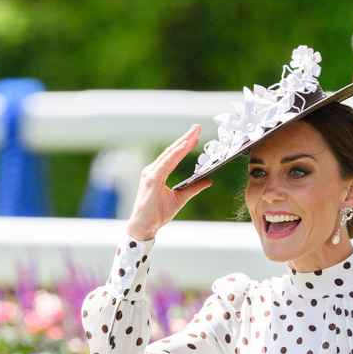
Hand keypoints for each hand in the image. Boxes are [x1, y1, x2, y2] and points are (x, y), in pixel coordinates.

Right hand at [125, 125, 211, 241]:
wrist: (144, 226)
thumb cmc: (157, 214)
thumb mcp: (179, 199)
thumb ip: (193, 188)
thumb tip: (208, 180)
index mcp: (157, 172)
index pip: (173, 155)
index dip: (185, 144)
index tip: (195, 134)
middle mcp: (152, 169)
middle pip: (171, 151)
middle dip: (185, 138)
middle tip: (197, 127)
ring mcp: (151, 173)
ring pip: (169, 155)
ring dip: (182, 143)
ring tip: (193, 134)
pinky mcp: (151, 179)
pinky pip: (166, 164)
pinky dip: (175, 155)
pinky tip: (184, 147)